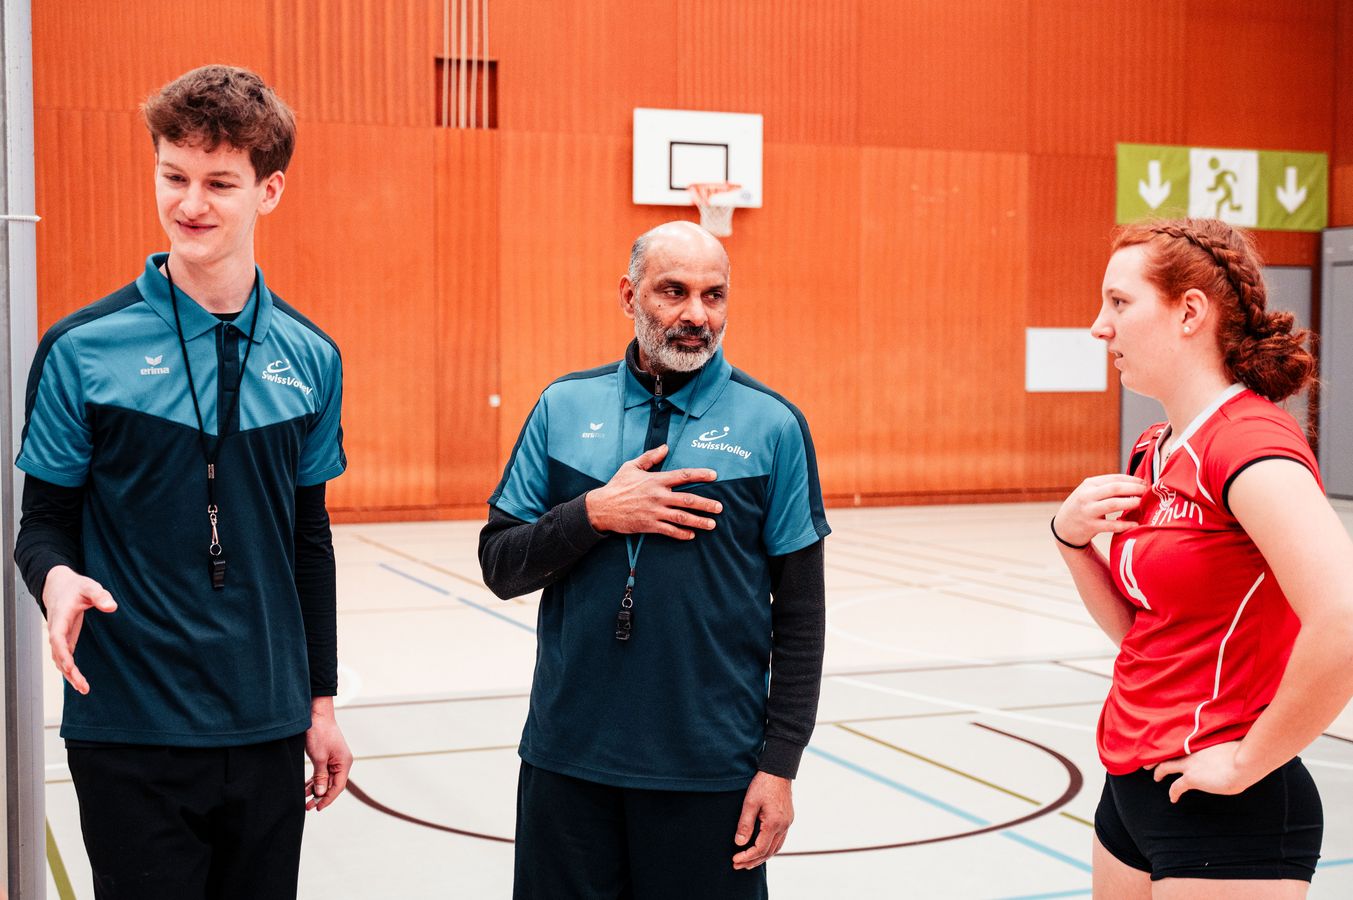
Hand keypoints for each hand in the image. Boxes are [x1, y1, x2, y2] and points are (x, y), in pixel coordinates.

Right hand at [43, 565, 117, 694]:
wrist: (60, 586)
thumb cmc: (76, 586)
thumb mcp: (90, 587)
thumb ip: (100, 596)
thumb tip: (112, 607)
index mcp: (60, 618)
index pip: (57, 639)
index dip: (63, 654)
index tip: (70, 668)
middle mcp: (56, 630)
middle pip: (58, 655)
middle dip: (69, 672)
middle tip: (83, 686)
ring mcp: (59, 637)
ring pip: (60, 660)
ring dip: (69, 675)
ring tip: (83, 689)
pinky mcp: (65, 639)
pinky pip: (64, 658)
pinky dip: (70, 670)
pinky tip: (79, 681)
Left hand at [305, 697, 352, 810]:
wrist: (316, 714)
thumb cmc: (320, 733)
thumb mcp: (319, 757)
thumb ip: (321, 777)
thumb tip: (321, 794)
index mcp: (344, 763)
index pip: (337, 787)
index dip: (327, 799)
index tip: (317, 808)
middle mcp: (341, 762)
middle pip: (332, 785)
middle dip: (320, 796)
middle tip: (308, 807)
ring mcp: (334, 759)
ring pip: (326, 780)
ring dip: (316, 789)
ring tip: (304, 799)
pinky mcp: (327, 756)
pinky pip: (322, 773)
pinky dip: (314, 781)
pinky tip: (306, 787)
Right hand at [585, 444, 721, 538]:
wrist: (602, 508)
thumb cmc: (617, 485)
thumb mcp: (631, 466)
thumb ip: (650, 457)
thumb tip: (665, 447)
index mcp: (656, 480)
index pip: (683, 476)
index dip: (700, 475)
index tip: (714, 476)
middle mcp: (658, 496)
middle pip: (687, 499)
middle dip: (706, 504)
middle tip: (720, 507)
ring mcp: (654, 512)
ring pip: (682, 517)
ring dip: (699, 521)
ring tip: (712, 524)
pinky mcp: (649, 525)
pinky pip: (669, 531)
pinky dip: (681, 534)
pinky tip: (692, 535)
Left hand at [732, 771, 792, 869]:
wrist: (778, 770)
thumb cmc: (763, 784)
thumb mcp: (750, 802)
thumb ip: (745, 824)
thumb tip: (739, 843)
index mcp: (774, 823)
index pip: (760, 848)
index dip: (746, 857)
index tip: (734, 860)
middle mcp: (784, 826)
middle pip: (769, 852)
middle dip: (753, 861)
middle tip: (738, 866)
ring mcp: (787, 823)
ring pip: (776, 848)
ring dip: (762, 857)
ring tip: (748, 862)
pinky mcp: (788, 819)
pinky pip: (780, 840)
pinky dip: (770, 849)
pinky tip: (761, 849)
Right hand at [1053, 474, 1148, 546]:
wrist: (1063, 527)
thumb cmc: (1082, 507)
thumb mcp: (1089, 493)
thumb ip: (1107, 488)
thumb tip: (1136, 484)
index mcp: (1088, 484)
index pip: (1114, 478)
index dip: (1132, 480)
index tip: (1144, 483)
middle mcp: (1087, 496)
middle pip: (1115, 488)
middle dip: (1134, 489)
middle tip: (1146, 492)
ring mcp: (1088, 511)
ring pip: (1113, 504)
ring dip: (1130, 503)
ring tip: (1141, 503)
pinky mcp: (1090, 526)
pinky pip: (1111, 525)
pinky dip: (1125, 524)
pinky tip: (1135, 524)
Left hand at [1148, 741, 1260, 802]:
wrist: (1244, 763)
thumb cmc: (1245, 754)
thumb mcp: (1233, 744)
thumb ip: (1225, 746)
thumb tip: (1232, 748)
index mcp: (1200, 741)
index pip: (1182, 741)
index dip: (1174, 744)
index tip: (1170, 744)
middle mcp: (1191, 750)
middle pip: (1167, 750)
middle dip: (1158, 754)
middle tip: (1152, 758)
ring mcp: (1190, 764)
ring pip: (1165, 766)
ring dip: (1158, 771)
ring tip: (1155, 776)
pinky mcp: (1191, 778)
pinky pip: (1176, 786)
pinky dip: (1173, 792)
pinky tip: (1173, 798)